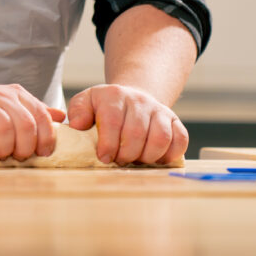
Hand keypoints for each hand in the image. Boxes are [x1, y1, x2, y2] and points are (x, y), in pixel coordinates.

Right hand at [0, 83, 65, 160]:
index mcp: (16, 94)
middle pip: (25, 124)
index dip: (46, 138)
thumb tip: (62, 118)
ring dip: (5, 149)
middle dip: (25, 147)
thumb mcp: (9, 107)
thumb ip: (33, 113)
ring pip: (4, 128)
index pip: (41, 115)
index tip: (42, 154)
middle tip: (18, 158)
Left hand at [67, 84, 187, 164]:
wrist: (132, 97)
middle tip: (119, 160)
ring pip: (160, 138)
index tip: (104, 157)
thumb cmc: (106, 107)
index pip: (112, 121)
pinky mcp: (175, 121)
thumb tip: (76, 125)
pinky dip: (169, 154)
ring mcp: (159, 110)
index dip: (107, 144)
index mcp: (114, 95)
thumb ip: (77, 111)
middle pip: (136, 133)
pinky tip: (155, 158)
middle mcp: (139, 100)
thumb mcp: (86, 102)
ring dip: (147, 156)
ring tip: (136, 159)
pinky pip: (180, 139)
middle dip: (126, 154)